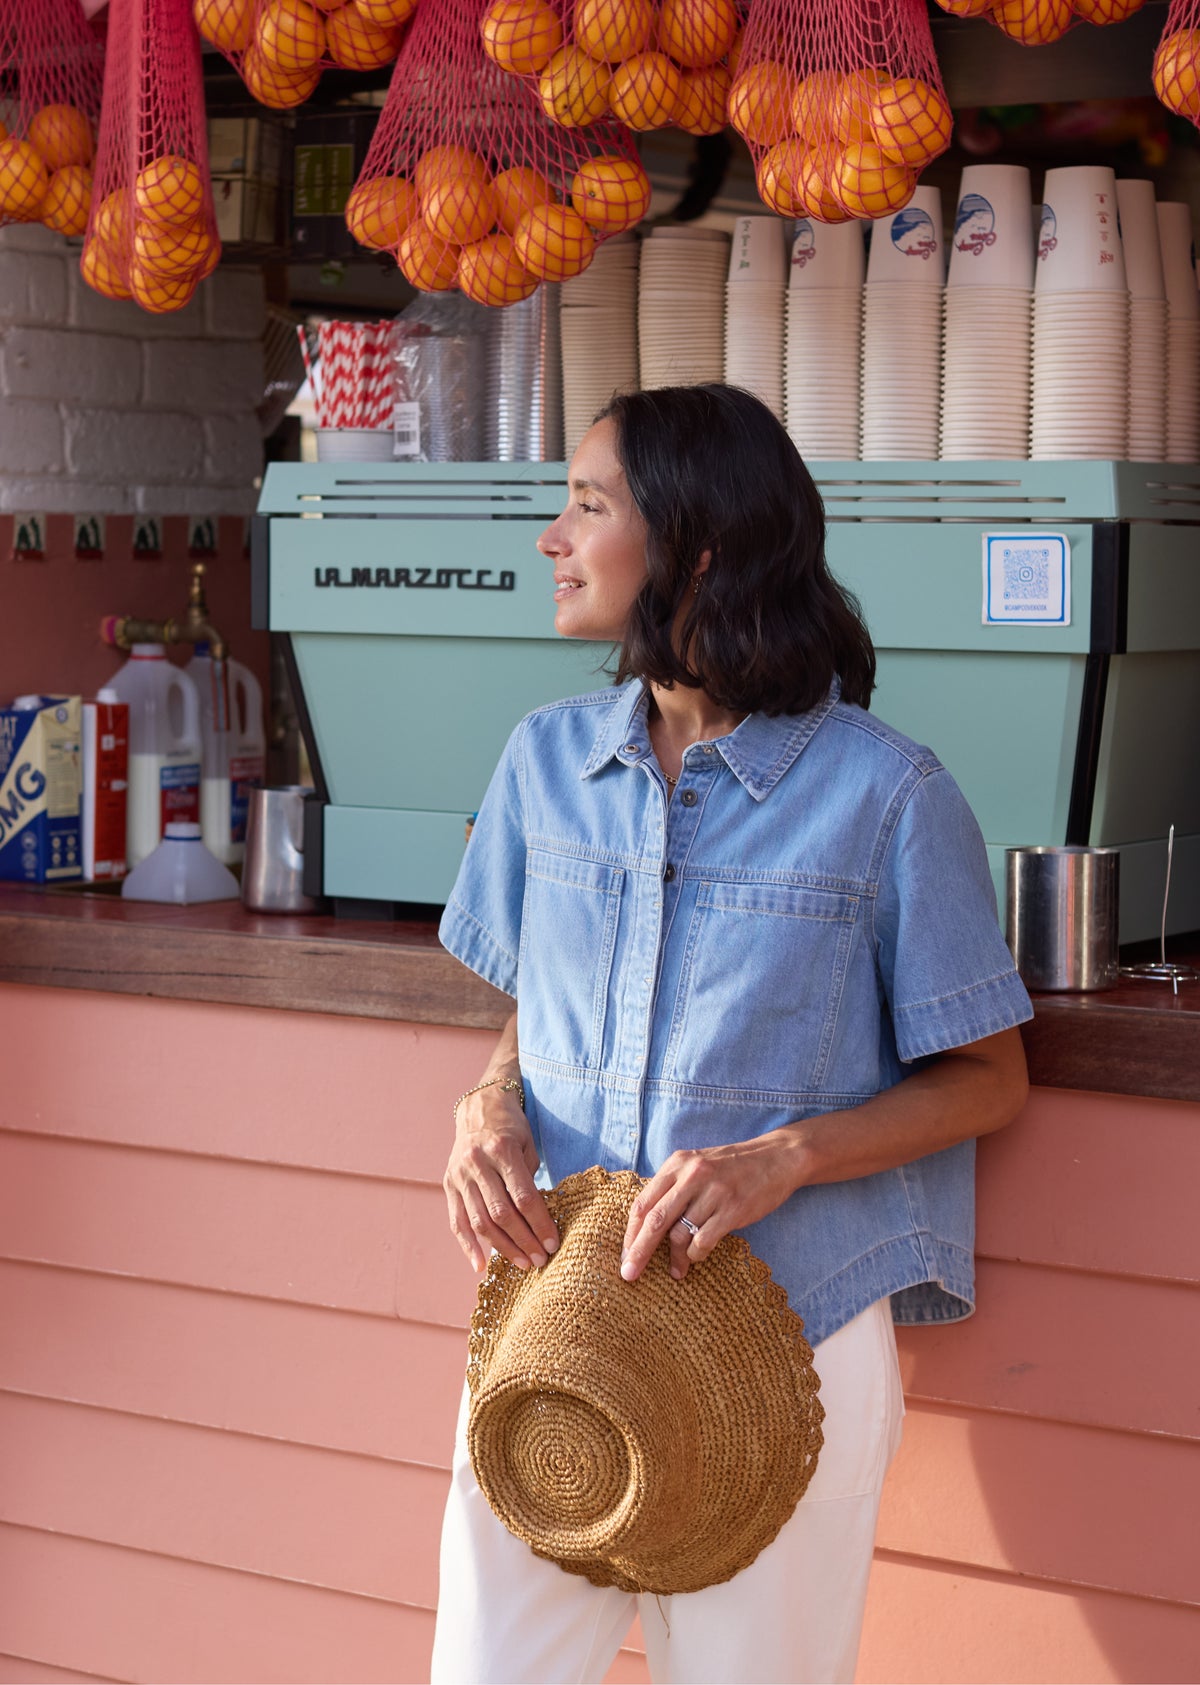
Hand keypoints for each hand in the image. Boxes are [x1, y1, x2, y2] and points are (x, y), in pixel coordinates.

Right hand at [444, 1086, 557, 1274]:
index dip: (539, 1224)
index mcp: (502, 1150)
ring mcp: (459, 1175)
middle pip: (501, 1213)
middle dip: (524, 1240)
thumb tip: (538, 1221)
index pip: (523, 1196)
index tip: (553, 1243)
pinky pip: (456, 1222)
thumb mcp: (527, 1144)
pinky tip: (480, 1266)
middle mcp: (477, 1163)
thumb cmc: (511, 1128)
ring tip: (523, 1264)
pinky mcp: (448, 1184)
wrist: (478, 1108)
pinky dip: (468, 1246)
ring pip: (480, 1221)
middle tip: (541, 1260)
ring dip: (502, 1248)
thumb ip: (530, 1179)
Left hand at [619, 1132, 800, 1283]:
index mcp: (677, 1163)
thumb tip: (643, 1227)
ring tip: (676, 1271)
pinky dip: (697, 1254)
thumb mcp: (696, 1166)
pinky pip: (704, 1241)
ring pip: (681, 1234)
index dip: (630, 1232)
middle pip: (655, 1220)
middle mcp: (693, 1175)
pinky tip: (697, 1257)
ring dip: (675, 1258)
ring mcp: (714, 1192)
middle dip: (639, 1251)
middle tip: (629, 1275)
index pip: (643, 1202)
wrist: (776, 1158)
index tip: (625, 1256)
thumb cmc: (731, 1167)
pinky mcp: (733, 1209)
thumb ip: (672, 1188)